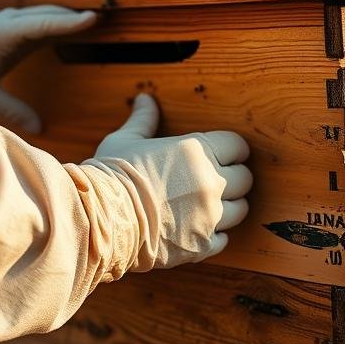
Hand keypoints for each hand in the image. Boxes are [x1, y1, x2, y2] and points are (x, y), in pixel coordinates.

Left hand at [0, 6, 95, 132]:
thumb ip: (12, 111)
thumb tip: (40, 129)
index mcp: (6, 32)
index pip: (46, 23)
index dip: (71, 22)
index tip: (95, 18)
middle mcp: (9, 21)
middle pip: (50, 13)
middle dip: (76, 15)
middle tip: (104, 18)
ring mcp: (7, 20)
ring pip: (44, 12)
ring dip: (66, 15)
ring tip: (92, 20)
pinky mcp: (6, 25)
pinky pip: (37, 18)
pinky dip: (54, 20)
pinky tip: (66, 26)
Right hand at [88, 94, 252, 268]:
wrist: (100, 221)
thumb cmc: (110, 176)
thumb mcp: (124, 141)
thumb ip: (144, 120)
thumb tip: (145, 98)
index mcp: (196, 151)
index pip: (238, 146)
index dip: (232, 150)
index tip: (224, 155)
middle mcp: (210, 182)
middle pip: (245, 178)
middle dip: (234, 178)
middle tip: (215, 181)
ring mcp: (210, 216)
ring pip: (240, 209)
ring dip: (229, 206)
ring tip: (208, 206)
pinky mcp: (202, 245)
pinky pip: (224, 239)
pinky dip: (215, 235)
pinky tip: (197, 228)